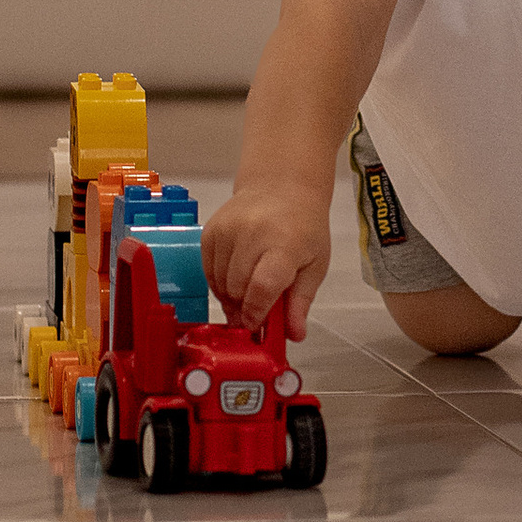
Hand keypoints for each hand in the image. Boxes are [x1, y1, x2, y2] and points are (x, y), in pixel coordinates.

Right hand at [203, 179, 331, 337]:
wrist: (281, 186)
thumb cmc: (302, 226)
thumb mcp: (314, 265)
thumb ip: (301, 302)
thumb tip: (294, 335)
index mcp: (285, 243)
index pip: (263, 286)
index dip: (256, 312)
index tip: (256, 326)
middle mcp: (253, 233)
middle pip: (237, 288)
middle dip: (243, 309)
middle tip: (254, 314)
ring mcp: (228, 230)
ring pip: (220, 283)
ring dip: (231, 298)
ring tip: (247, 294)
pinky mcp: (211, 230)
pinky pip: (207, 270)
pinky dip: (219, 282)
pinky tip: (235, 278)